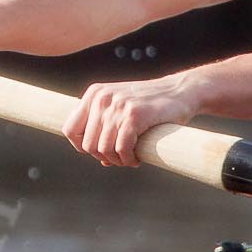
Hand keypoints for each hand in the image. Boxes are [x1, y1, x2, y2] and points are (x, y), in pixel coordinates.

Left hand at [63, 75, 195, 167]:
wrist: (181, 91)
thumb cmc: (151, 104)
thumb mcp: (121, 108)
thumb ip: (106, 128)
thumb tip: (100, 160)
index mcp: (94, 94)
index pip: (70, 129)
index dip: (81, 147)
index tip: (99, 152)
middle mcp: (102, 98)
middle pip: (87, 144)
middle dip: (103, 157)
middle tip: (120, 158)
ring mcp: (118, 105)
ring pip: (103, 149)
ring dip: (117, 161)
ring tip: (129, 159)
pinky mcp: (135, 115)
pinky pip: (122, 148)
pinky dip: (128, 159)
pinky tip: (136, 159)